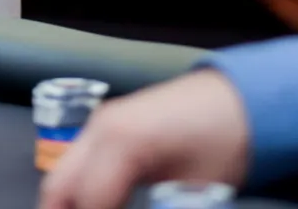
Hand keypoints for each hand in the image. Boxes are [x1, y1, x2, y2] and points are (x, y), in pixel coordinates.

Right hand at [38, 69, 250, 208]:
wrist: (240, 100)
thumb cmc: (224, 144)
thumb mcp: (194, 194)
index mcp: (121, 144)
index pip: (87, 202)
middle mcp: (99, 129)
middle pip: (57, 188)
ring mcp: (99, 123)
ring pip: (63, 176)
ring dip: (72, 205)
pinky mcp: (106, 125)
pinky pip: (78, 164)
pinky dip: (82, 191)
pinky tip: (101, 207)